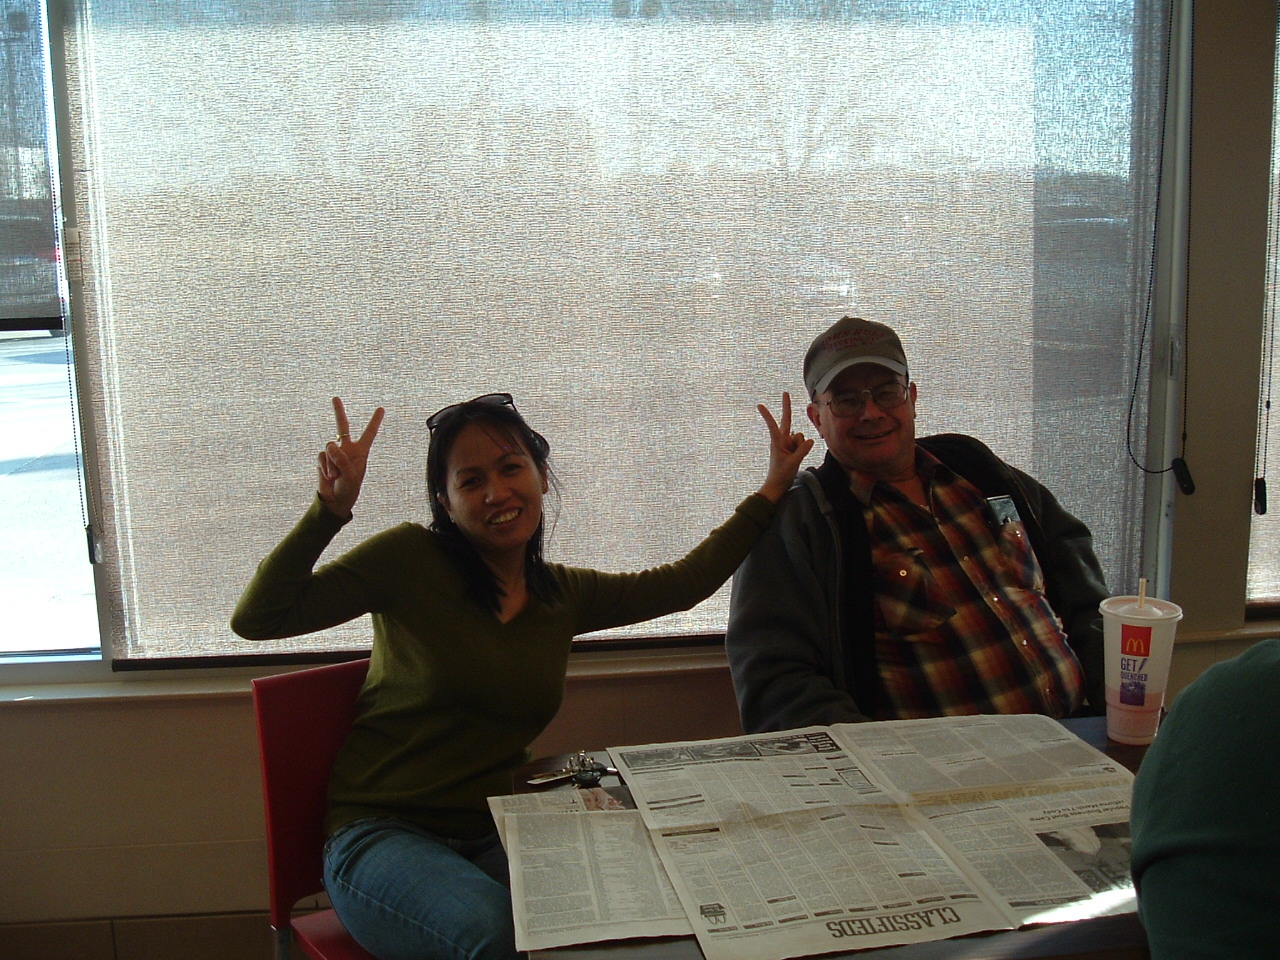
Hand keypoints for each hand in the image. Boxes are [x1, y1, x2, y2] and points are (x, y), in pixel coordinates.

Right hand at [317, 397, 384, 518]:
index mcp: (361, 452)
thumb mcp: (350, 475)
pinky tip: (329, 476)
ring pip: (329, 448)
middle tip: (335, 398)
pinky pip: (321, 456)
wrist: (335, 501)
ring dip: (332, 463)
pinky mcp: (322, 459)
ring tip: (337, 475)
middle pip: (342, 427)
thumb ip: (342, 459)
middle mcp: (347, 449)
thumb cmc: (349, 488)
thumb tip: (329, 444)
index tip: (381, 409)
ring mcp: (334, 454)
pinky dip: (325, 466)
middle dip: (338, 412)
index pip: (369, 433)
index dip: (375, 421)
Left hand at [755, 392, 812, 503]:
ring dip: (800, 445)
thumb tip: (810, 440)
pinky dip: (803, 448)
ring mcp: (788, 443)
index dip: (767, 415)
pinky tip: (797, 457)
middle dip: (786, 407)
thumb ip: (802, 450)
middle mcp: (782, 440)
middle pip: (786, 420)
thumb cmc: (781, 475)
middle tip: (785, 392)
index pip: (772, 425)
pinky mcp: (794, 448)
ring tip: (793, 458)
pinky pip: (803, 443)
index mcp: (776, 442)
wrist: (778, 485)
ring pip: (800, 436)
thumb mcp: (793, 462)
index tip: (759, 405)